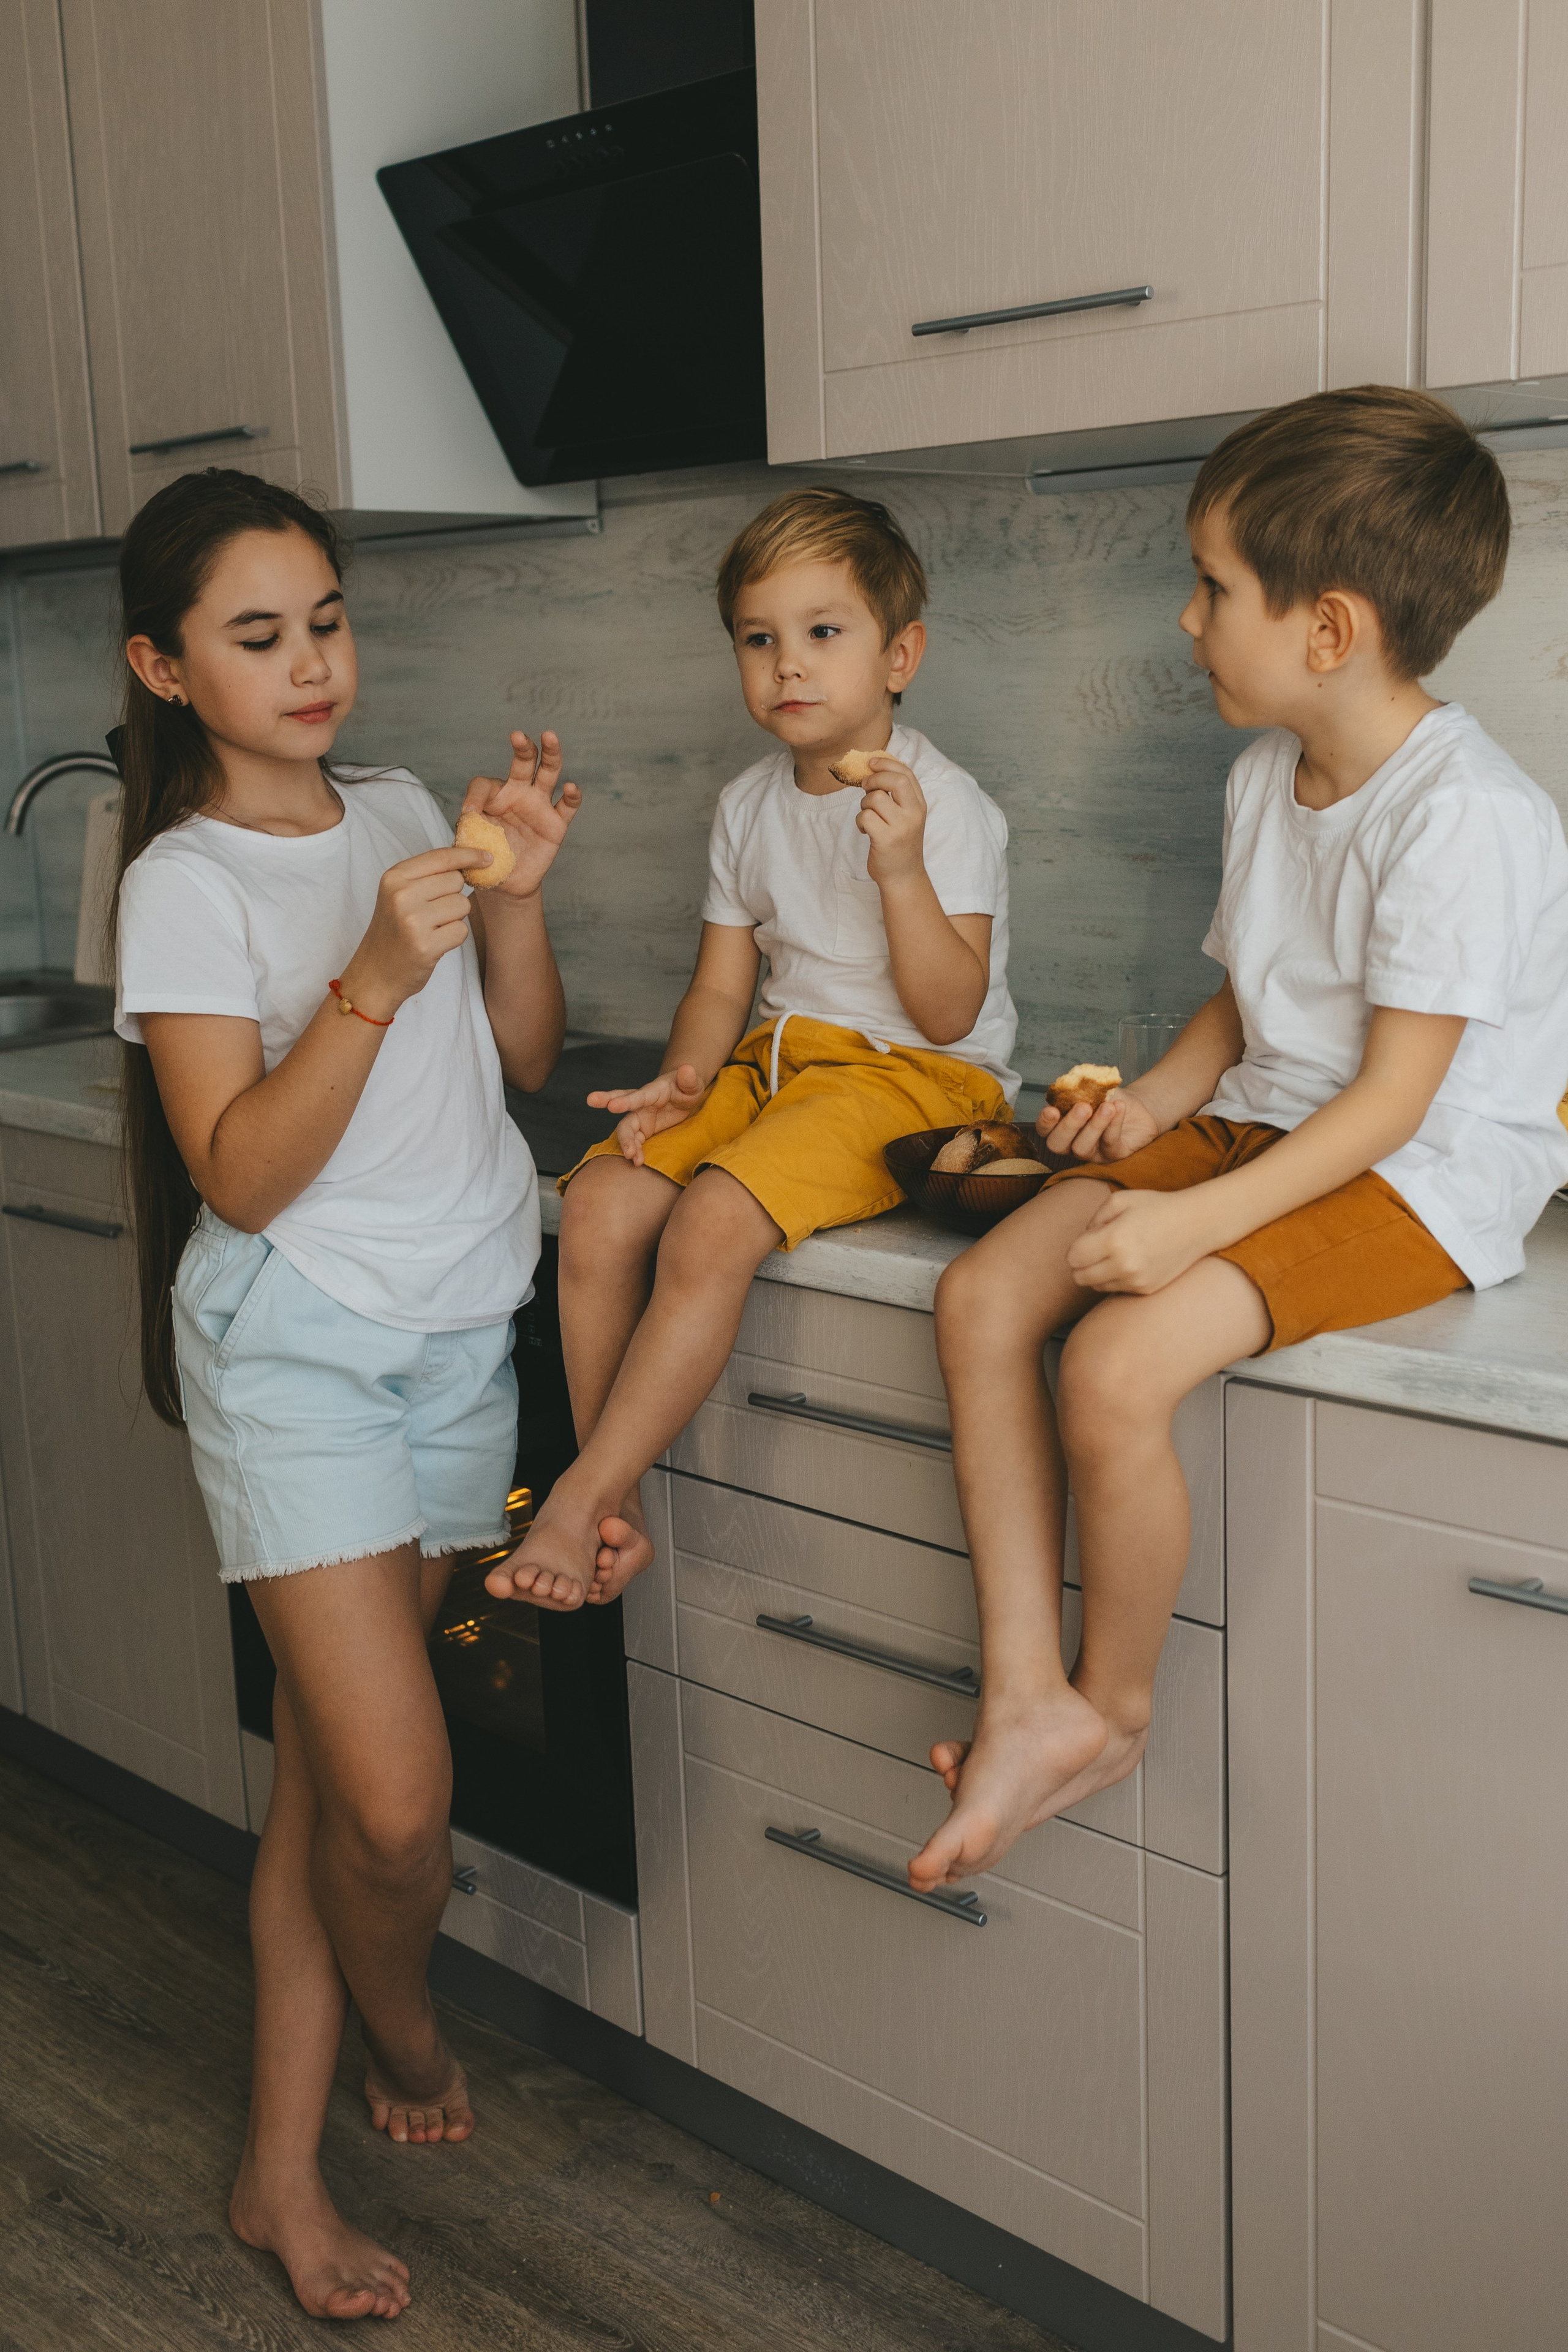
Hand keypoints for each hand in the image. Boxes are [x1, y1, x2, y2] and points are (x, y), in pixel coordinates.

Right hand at [339, 846, 474, 1017]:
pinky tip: (434, 943)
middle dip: (453, 896)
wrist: (375, 974)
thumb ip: (428, 876)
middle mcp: (401, 895)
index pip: (441, 857)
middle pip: (456, 881)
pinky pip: (461, 930)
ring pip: (462, 905)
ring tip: (431, 929)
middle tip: (432, 914)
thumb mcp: (399, 895)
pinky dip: (453, 938)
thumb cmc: (393, 932)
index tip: (487, 857)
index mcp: (394, 877)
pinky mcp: (426, 945)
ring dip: (454, 919)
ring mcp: (413, 921)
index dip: (468, 855)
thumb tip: (471, 859)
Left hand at [461, 729, 582, 899]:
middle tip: (517, 736)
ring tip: (549, 737)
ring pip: (549, 773)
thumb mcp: (469, 842)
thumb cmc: (485, 858)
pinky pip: (567, 807)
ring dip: (550, 754)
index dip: (476, 796)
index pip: (484, 783)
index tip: (468, 814)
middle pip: (524, 763)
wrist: (504, 884)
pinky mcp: (556, 825)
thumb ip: (467, 827)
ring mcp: (539, 807)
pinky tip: (570, 787)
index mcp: (494, 795)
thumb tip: (469, 815)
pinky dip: (572, 796)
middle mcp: (519, 794)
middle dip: (522, 748)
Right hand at [585, 1063, 707, 1165]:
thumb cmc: (687, 1087)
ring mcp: (640, 1116)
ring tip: (630, 1157)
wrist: (683, 1095)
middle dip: (605, 1100)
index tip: (612, 1105)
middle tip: (591, 1101)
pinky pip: (634, 1140)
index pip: (639, 1095)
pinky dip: (633, 1150)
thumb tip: (687, 1069)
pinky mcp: (642, 1129)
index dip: (626, 1101)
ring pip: (626, 1128)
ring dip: (625, 1141)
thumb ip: (690, 1079)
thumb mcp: (693, 1083)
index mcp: (654, 1090)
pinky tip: (637, 1161)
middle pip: (621, 1102)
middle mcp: (642, 1102)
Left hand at [855, 754, 927, 884]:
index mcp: (919, 805)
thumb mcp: (906, 817)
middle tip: (865, 786)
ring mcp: (901, 827)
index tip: (872, 762)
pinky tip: (865, 830)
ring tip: (867, 817)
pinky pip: (865, 817)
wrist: (903, 876)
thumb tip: (874, 771)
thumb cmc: (899, 844)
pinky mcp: (886, 839)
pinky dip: (860, 821)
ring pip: (875, 799)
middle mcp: (914, 814)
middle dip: (874, 778)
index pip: (906, 774)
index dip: (887, 763)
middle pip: (895, 781)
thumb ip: (897, 796)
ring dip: (864, 804)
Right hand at [1037, 1087, 1159, 1162]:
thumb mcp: (1094, 1088)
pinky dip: (1114, 1124)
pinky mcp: (1113, 1155)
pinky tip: (1119, 1107)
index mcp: (1062, 1125)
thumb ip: (1081, 1087)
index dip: (1044, 1123)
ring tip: (1107, 1107)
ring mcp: (1091, 1152)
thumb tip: (1072, 1083)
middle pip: (1057, 1144)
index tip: (1052, 1110)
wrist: (1138, 1107)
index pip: (1045, 1130)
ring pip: (1082, 1148)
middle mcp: (1072, 1143)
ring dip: (1094, 1126)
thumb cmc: (1110, 1098)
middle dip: (1068, 1125)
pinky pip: (1109, 1143)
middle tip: (1083, 1107)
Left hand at [1066, 1187, 1217, 1294]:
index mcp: (1114, 1240)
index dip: (1076, 1248)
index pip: (1073, 1258)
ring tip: (1117, 1254)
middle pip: (1080, 1278)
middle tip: (1097, 1249)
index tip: (1088, 1240)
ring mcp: (1136, 1281)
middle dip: (1082, 1264)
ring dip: (1098, 1273)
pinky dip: (1116, 1278)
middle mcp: (1124, 1265)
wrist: (1197, 1224)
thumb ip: (1093, 1220)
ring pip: (1096, 1286)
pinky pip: (1116, 1289)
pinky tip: (1132, 1261)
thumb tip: (1083, 1241)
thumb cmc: (1156, 1207)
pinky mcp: (1146, 1290)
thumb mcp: (1119, 1200)